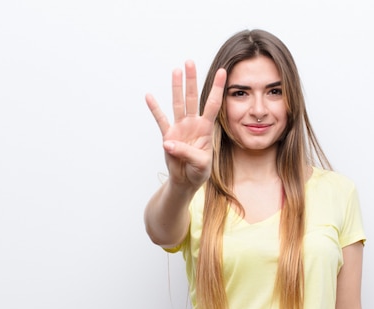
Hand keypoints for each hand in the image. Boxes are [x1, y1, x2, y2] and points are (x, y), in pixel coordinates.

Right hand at [146, 61, 225, 188]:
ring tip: (175, 70)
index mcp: (205, 128)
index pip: (213, 104)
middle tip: (189, 62)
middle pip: (193, 98)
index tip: (223, 72)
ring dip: (176, 87)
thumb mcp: (200, 164)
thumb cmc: (198, 171)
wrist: (186, 181)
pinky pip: (160, 120)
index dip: (217, 88)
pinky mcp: (168, 136)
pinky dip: (155, 108)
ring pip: (178, 103)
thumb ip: (187, 153)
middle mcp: (193, 124)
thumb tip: (168, 143)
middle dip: (191, 80)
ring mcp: (179, 128)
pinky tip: (149, 96)